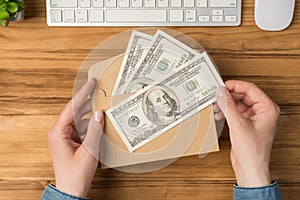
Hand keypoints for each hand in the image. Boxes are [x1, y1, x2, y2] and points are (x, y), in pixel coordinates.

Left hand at [47, 79, 103, 197]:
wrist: (72, 189)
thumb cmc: (75, 174)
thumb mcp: (89, 151)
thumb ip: (94, 130)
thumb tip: (99, 113)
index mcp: (58, 132)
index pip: (72, 107)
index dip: (83, 94)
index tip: (91, 83)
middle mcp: (59, 132)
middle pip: (75, 111)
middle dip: (89, 103)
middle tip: (101, 94)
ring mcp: (65, 137)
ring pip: (79, 119)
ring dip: (91, 116)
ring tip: (103, 108)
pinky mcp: (71, 141)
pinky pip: (81, 128)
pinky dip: (91, 125)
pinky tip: (100, 124)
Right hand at [215, 80, 279, 186]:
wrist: (250, 168)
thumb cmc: (252, 152)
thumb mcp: (238, 125)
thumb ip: (228, 106)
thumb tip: (221, 92)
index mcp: (267, 109)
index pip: (250, 89)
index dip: (235, 86)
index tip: (222, 86)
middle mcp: (262, 111)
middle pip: (243, 95)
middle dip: (228, 96)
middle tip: (216, 96)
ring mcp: (254, 118)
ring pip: (238, 103)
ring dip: (226, 104)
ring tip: (216, 106)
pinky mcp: (246, 123)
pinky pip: (235, 111)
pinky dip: (226, 111)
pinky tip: (219, 113)